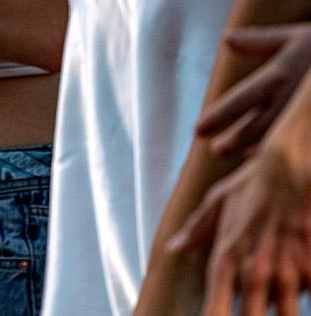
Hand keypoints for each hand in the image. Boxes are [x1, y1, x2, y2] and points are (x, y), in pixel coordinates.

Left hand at [167, 145, 310, 315]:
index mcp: (226, 258)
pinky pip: (306, 294)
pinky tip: (294, 293)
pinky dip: (299, 295)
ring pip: (285, 315)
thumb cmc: (252, 185)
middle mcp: (255, 271)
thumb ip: (195, 231)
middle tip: (243, 315)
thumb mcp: (216, 203)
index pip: (215, 309)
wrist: (290, 170)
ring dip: (280, 314)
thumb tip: (173, 249)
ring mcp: (286, 272)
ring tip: (270, 307)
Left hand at [195, 23, 310, 155]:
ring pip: (278, 138)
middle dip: (235, 139)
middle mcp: (294, 96)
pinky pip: (300, 144)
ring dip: (255, 148)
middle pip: (259, 126)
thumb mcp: (297, 37)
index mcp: (282, 73)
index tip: (198, 131)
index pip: (245, 98)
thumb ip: (262, 41)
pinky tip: (268, 159)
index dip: (221, 116)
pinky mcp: (310, 126)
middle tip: (216, 149)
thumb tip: (227, 39)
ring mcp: (304, 112)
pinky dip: (282, 151)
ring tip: (237, 155)